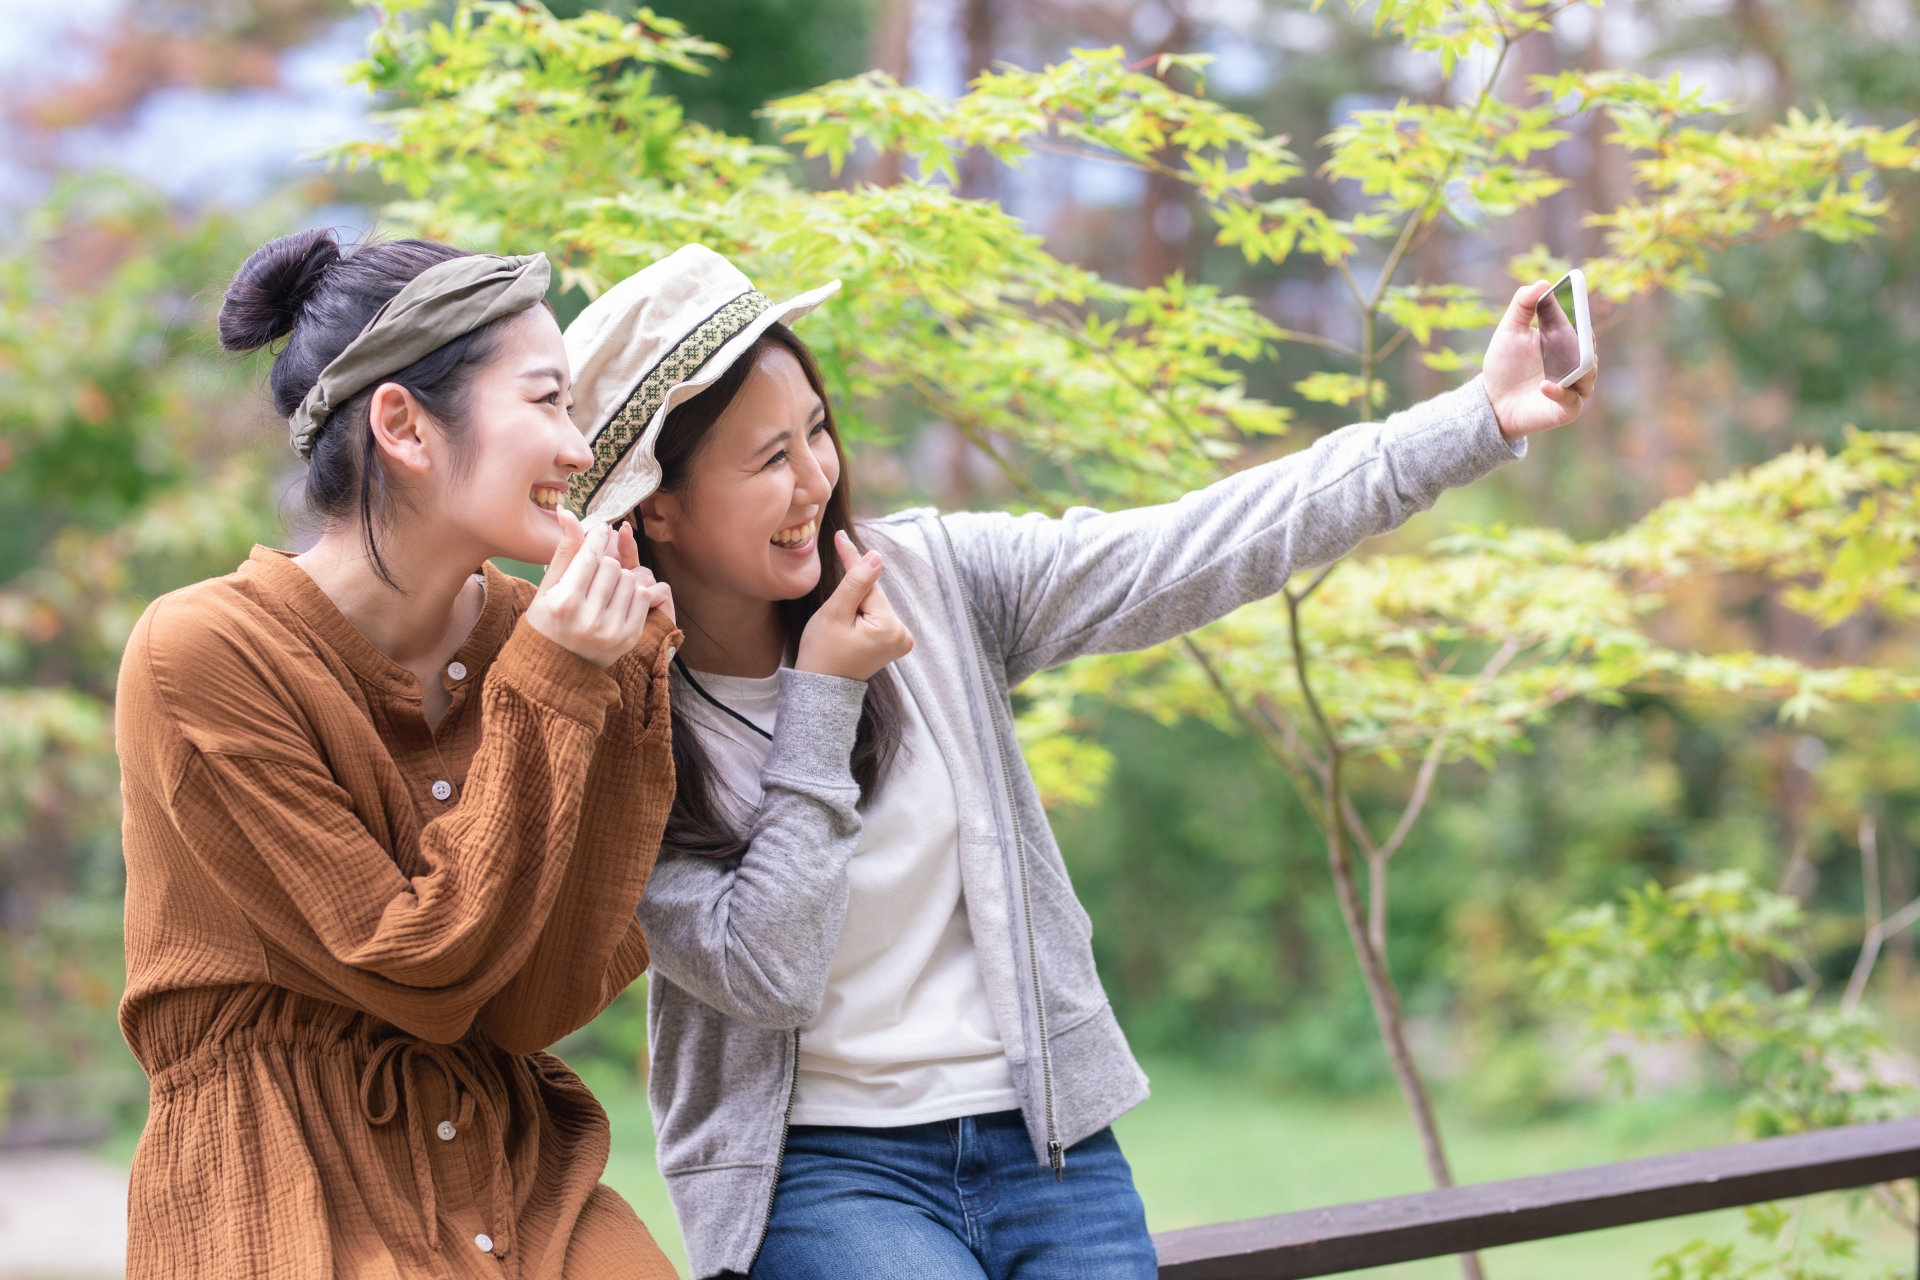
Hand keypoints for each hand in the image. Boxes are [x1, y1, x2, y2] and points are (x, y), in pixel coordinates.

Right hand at [527, 513, 672, 668]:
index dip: (596, 538)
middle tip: (595, 569)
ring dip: (620, 577)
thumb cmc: (547, 622)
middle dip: (605, 562)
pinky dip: (633, 593)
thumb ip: (563, 551)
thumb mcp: (547, 588)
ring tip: (605, 587)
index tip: (600, 530)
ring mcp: (611, 631)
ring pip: (631, 580)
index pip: (590, 556)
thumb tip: (568, 513)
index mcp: (564, 602)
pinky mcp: (629, 638)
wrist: (556, 669)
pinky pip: (643, 598)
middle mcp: (588, 618)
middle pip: (612, 566)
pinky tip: (616, 599)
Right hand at [796, 531, 914, 682]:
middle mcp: (903, 635)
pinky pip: (876, 615)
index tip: (840, 536)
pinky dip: (861, 612)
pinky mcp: (894, 642)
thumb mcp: (835, 614)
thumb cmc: (822, 653)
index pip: (869, 584)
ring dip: (855, 603)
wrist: (822, 687)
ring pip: (873, 604)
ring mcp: (901, 640)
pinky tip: (847, 622)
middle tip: (833, 604)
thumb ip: (856, 584)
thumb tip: (876, 557)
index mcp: (890, 629)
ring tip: (838, 622)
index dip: (852, 561)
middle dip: (852, 592)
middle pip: (873, 595)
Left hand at [1481, 280, 1599, 441]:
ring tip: (1564, 361)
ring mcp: (1574, 385)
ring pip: (1589, 373)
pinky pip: (1572, 401)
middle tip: (1578, 330)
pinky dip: (1561, 393)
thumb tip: (1542, 282)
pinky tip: (1544, 386)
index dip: (1581, 311)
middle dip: (1585, 339)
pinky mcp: (1566, 409)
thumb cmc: (1505, 365)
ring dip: (1579, 366)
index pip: (1581, 323)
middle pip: (1589, 347)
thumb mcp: (1510, 331)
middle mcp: (1575, 361)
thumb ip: (1523, 305)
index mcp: (1565, 339)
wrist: (1493, 401)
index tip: (1576, 296)